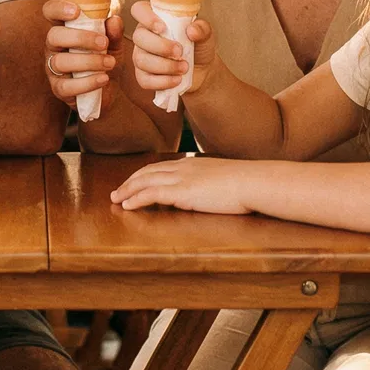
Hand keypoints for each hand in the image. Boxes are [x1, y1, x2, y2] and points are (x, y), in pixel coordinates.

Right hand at [42, 0, 121, 105]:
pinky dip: (87, 82)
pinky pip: (67, 86)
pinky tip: (103, 79)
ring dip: (88, 61)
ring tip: (110, 63)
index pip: (50, 12)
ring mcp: (53, 68)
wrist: (109, 90)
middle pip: (53, 36)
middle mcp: (54, 46)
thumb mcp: (114, 44)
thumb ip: (114, 33)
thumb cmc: (105, 60)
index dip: (58, 9)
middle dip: (80, 38)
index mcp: (64, 28)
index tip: (76, 11)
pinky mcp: (59, 89)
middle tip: (104, 43)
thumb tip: (114, 19)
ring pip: (60, 61)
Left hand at [109, 157, 253, 214]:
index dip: (145, 174)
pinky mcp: (181, 192)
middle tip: (117, 191)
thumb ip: (212, 183)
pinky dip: (135, 198)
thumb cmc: (248, 184)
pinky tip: (127, 205)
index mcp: (194, 164)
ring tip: (115, 199)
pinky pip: (151, 193)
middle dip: (130, 181)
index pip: (162, 167)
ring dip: (127, 190)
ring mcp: (181, 178)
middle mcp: (183, 167)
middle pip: (148, 171)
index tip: (135, 181)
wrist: (254, 181)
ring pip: (144, 181)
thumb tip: (211, 192)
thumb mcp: (226, 180)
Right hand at [126, 0, 215, 96]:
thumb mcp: (205, 34)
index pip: (139, 10)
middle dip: (160, 46)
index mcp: (154, 19)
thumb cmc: (198, 46)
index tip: (163, 28)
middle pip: (138, 37)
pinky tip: (177, 79)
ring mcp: (141, 56)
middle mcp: (143, 36)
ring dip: (165, 66)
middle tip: (180, 51)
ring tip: (184, 67)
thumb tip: (192, 30)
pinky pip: (144, 80)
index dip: (146, 17)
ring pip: (141, 60)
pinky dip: (162, 81)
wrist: (202, 71)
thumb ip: (202, 28)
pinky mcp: (143, 76)